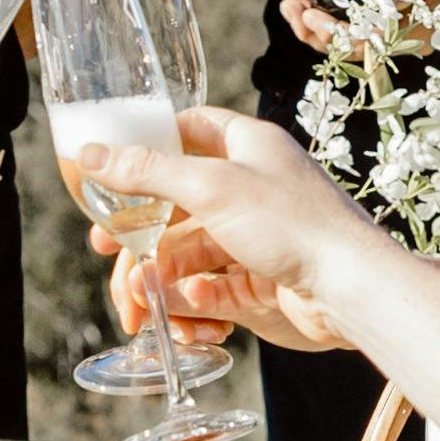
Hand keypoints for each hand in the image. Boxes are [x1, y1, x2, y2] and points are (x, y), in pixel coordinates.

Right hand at [76, 113, 391, 351]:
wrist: (351, 290)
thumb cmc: (293, 224)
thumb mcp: (211, 187)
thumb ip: (146, 171)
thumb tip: (88, 154)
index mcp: (247, 145)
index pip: (189, 130)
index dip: (149, 145)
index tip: (112, 167)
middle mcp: (252, 186)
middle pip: (178, 202)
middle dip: (140, 231)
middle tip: (106, 250)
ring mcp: (257, 235)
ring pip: (191, 251)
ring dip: (160, 275)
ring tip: (141, 300)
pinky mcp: (262, 280)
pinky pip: (214, 288)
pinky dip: (195, 300)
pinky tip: (189, 310)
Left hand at [279, 0, 439, 51]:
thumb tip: (377, 8)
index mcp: (417, 33)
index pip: (364, 44)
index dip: (330, 33)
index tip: (307, 10)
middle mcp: (405, 41)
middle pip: (350, 51)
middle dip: (313, 31)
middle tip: (289, 3)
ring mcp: (398, 34)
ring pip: (348, 44)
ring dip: (315, 28)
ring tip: (292, 2)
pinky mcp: (392, 21)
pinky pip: (355, 31)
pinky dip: (330, 20)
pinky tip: (311, 2)